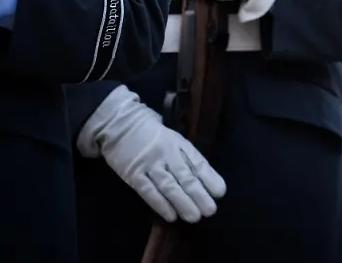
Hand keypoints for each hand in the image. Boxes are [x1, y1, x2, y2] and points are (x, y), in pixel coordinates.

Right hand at [77, 85, 225, 222]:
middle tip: (210, 211)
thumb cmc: (151, 133)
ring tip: (194, 217)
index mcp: (180, 144)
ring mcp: (150, 165)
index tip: (220, 192)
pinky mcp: (133, 175)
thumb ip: (185, 156)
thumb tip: (204, 178)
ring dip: (182, 203)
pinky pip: (148, 192)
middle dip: (199, 195)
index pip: (198, 162)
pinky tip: (171, 216)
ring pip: (169, 186)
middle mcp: (167, 154)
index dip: (210, 178)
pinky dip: (160, 205)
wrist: (120, 124)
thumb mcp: (173, 138)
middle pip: (185, 177)